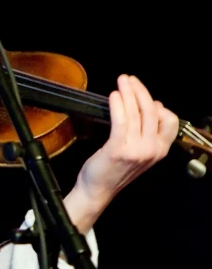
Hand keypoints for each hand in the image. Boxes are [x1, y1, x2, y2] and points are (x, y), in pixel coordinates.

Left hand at [64, 74, 178, 232]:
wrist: (98, 189)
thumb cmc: (114, 168)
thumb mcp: (138, 151)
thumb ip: (147, 132)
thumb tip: (151, 106)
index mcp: (159, 150)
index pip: (170, 121)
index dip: (157, 104)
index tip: (142, 94)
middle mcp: (152, 150)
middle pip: (153, 113)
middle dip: (140, 91)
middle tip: (129, 79)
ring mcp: (137, 151)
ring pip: (137, 114)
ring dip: (129, 93)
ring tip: (122, 81)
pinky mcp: (118, 149)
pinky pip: (121, 121)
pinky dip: (118, 105)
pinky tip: (113, 96)